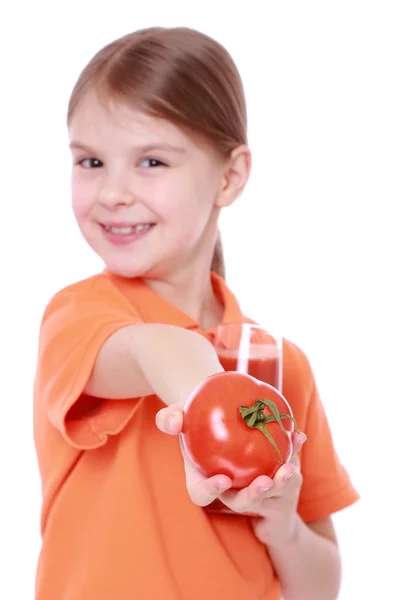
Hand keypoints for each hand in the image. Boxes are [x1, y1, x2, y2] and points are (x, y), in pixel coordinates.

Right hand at [155, 403, 305, 539]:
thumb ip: (169, 419)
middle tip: (265, 482)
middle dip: (254, 495)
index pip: (202, 494)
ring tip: (291, 467)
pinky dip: (290, 450)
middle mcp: (224, 484)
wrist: (209, 409)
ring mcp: (246, 478)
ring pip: (265, 488)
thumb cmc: (189, 415)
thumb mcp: (176, 414)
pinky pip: (278, 463)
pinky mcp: (263, 467)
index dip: (212, 491)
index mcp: (200, 478)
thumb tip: (173, 422)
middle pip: (240, 499)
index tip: (222, 479)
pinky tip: (299, 436)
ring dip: (280, 481)